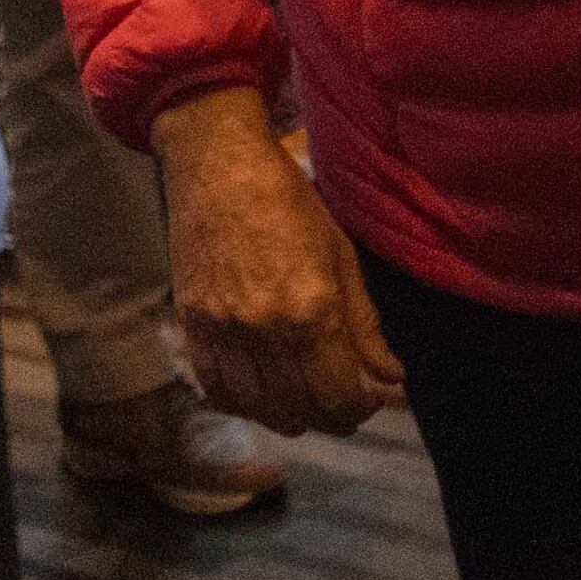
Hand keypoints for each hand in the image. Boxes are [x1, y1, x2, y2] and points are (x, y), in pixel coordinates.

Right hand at [153, 85, 402, 434]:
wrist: (217, 164)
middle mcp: (262, 330)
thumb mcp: (341, 254)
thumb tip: (389, 378)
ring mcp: (220, 332)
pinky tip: (264, 391)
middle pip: (302, 411)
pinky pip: (218, 391)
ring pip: (259, 409)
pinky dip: (246, 403)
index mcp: (309, 308)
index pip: (339, 397)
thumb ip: (365, 325)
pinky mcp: (191, 327)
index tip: (375, 393)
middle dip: (334, 415)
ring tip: (309, 398)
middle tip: (349, 398)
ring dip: (292, 415)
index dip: (364, 407)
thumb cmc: (287, 200)